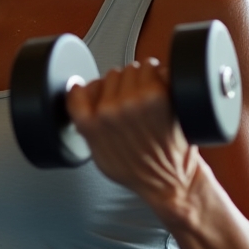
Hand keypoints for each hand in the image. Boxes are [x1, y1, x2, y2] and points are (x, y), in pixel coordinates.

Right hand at [66, 59, 199, 210]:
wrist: (170, 180)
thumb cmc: (139, 172)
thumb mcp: (99, 156)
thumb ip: (85, 126)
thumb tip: (77, 95)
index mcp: (91, 124)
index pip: (80, 90)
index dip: (94, 91)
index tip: (102, 93)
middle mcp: (109, 110)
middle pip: (111, 76)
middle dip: (122, 87)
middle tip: (134, 103)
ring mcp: (133, 100)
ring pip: (133, 69)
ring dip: (142, 79)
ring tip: (150, 98)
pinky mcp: (156, 94)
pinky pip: (154, 69)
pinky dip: (160, 76)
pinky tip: (163, 93)